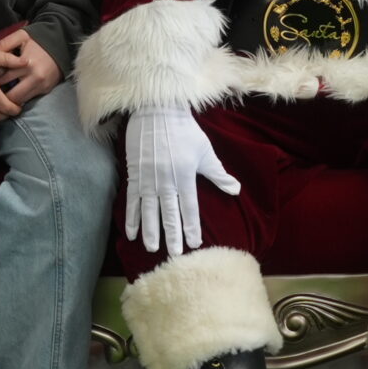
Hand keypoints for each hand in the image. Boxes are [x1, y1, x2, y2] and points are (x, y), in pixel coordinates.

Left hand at [0, 28, 62, 107]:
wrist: (61, 44)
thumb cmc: (38, 40)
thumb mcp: (21, 36)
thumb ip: (4, 44)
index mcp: (27, 64)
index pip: (3, 80)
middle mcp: (35, 78)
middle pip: (11, 96)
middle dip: (0, 95)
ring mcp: (41, 86)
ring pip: (20, 101)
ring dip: (10, 99)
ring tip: (2, 92)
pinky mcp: (46, 90)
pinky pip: (28, 99)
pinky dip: (20, 97)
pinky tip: (15, 90)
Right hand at [123, 103, 241, 257]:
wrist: (157, 112)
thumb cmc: (185, 131)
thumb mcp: (206, 151)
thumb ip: (219, 174)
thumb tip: (236, 190)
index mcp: (185, 176)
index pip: (189, 208)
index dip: (191, 227)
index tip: (194, 243)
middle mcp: (166, 181)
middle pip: (169, 214)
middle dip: (172, 236)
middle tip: (174, 256)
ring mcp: (148, 179)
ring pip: (149, 211)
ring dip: (150, 231)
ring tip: (152, 248)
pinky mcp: (135, 175)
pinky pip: (132, 202)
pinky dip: (131, 218)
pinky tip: (131, 233)